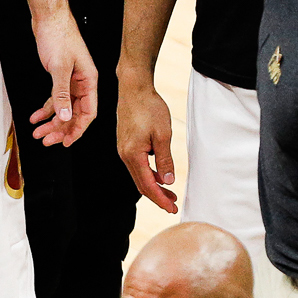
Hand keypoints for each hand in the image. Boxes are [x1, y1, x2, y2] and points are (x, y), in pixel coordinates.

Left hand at [30, 6, 95, 146]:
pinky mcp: (60, 76)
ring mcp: (71, 80)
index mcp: (89, 80)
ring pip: (63, 108)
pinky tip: (35, 117)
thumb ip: (61, 93)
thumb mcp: (59, 67)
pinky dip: (45, 109)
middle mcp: (83, 82)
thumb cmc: (58, 36)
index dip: (77, 130)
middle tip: (45, 140)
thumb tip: (65, 116)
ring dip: (51, 122)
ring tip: (37, 132)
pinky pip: (54, 98)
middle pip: (75, 113)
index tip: (65, 142)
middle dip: (60, 129)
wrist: (49, 17)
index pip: (88, 113)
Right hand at [114, 73, 177, 211]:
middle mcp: (125, 155)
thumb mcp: (163, 135)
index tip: (172, 208)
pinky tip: (160, 174)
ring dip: (154, 185)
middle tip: (173, 205)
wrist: (134, 89)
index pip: (147, 185)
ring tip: (170, 192)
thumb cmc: (148, 108)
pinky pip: (137, 165)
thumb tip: (168, 181)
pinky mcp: (126, 144)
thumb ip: (165, 160)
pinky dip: (149, 173)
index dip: (160, 199)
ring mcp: (124, 150)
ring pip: (139, 175)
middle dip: (158, 196)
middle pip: (141, 184)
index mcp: (133, 155)